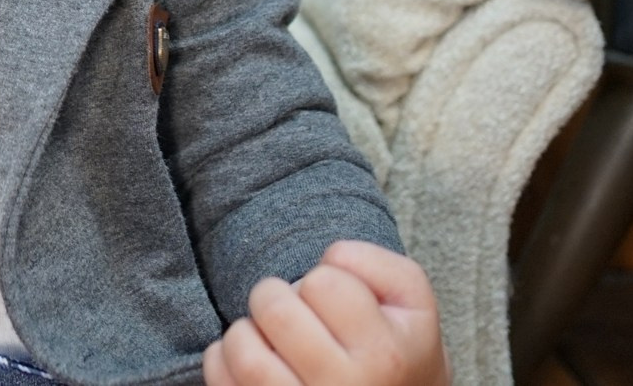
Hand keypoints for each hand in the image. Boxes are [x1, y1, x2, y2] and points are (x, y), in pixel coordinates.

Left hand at [203, 241, 446, 385]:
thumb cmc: (397, 348)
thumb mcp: (411, 301)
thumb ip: (371, 262)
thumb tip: (325, 259)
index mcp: (384, 354)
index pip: (323, 282)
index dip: (323, 281)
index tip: (334, 304)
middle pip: (275, 310)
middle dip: (275, 297)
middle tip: (292, 313)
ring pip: (242, 349)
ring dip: (246, 331)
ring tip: (269, 338)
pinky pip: (221, 378)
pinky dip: (222, 360)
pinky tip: (253, 360)